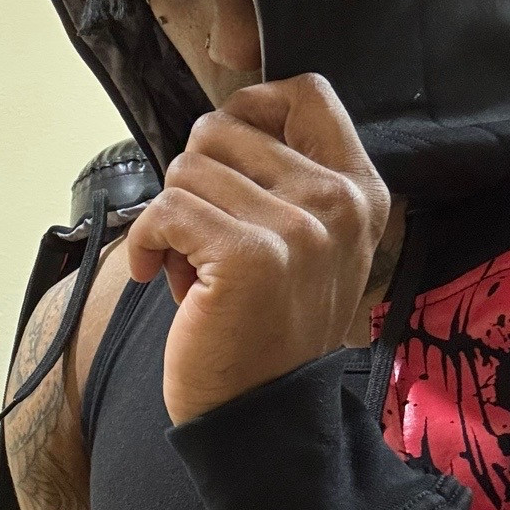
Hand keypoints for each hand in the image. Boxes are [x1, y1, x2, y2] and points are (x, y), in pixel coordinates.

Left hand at [126, 73, 393, 426]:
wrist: (264, 416)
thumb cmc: (268, 328)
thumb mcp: (308, 244)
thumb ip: (287, 177)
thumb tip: (223, 119)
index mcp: (361, 191)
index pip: (306, 92)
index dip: (249, 108)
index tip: (225, 157)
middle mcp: (338, 203)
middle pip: (224, 128)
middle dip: (196, 180)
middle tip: (208, 239)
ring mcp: (299, 229)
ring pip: (187, 169)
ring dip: (174, 219)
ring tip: (197, 270)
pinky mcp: (250, 256)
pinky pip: (166, 209)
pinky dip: (148, 242)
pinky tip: (163, 277)